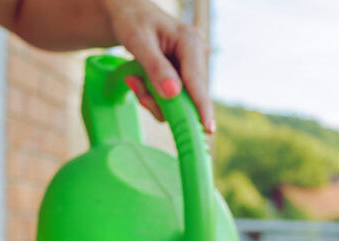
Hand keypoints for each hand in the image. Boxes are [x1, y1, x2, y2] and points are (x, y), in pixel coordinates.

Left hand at [103, 0, 213, 132]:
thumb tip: (173, 94)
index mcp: (191, 42)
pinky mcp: (185, 76)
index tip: (208, 128)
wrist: (131, 15)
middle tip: (134, 84)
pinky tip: (140, 79)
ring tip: (134, 78)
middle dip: (158, 99)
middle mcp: (198, 56)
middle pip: (187, 96)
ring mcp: (192, 67)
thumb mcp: (138, 41)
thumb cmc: (133, 21)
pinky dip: (153, 95)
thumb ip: (155, 67)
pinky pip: (172, 98)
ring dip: (152, 97)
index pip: (197, 82)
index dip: (202, 107)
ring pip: (178, 101)